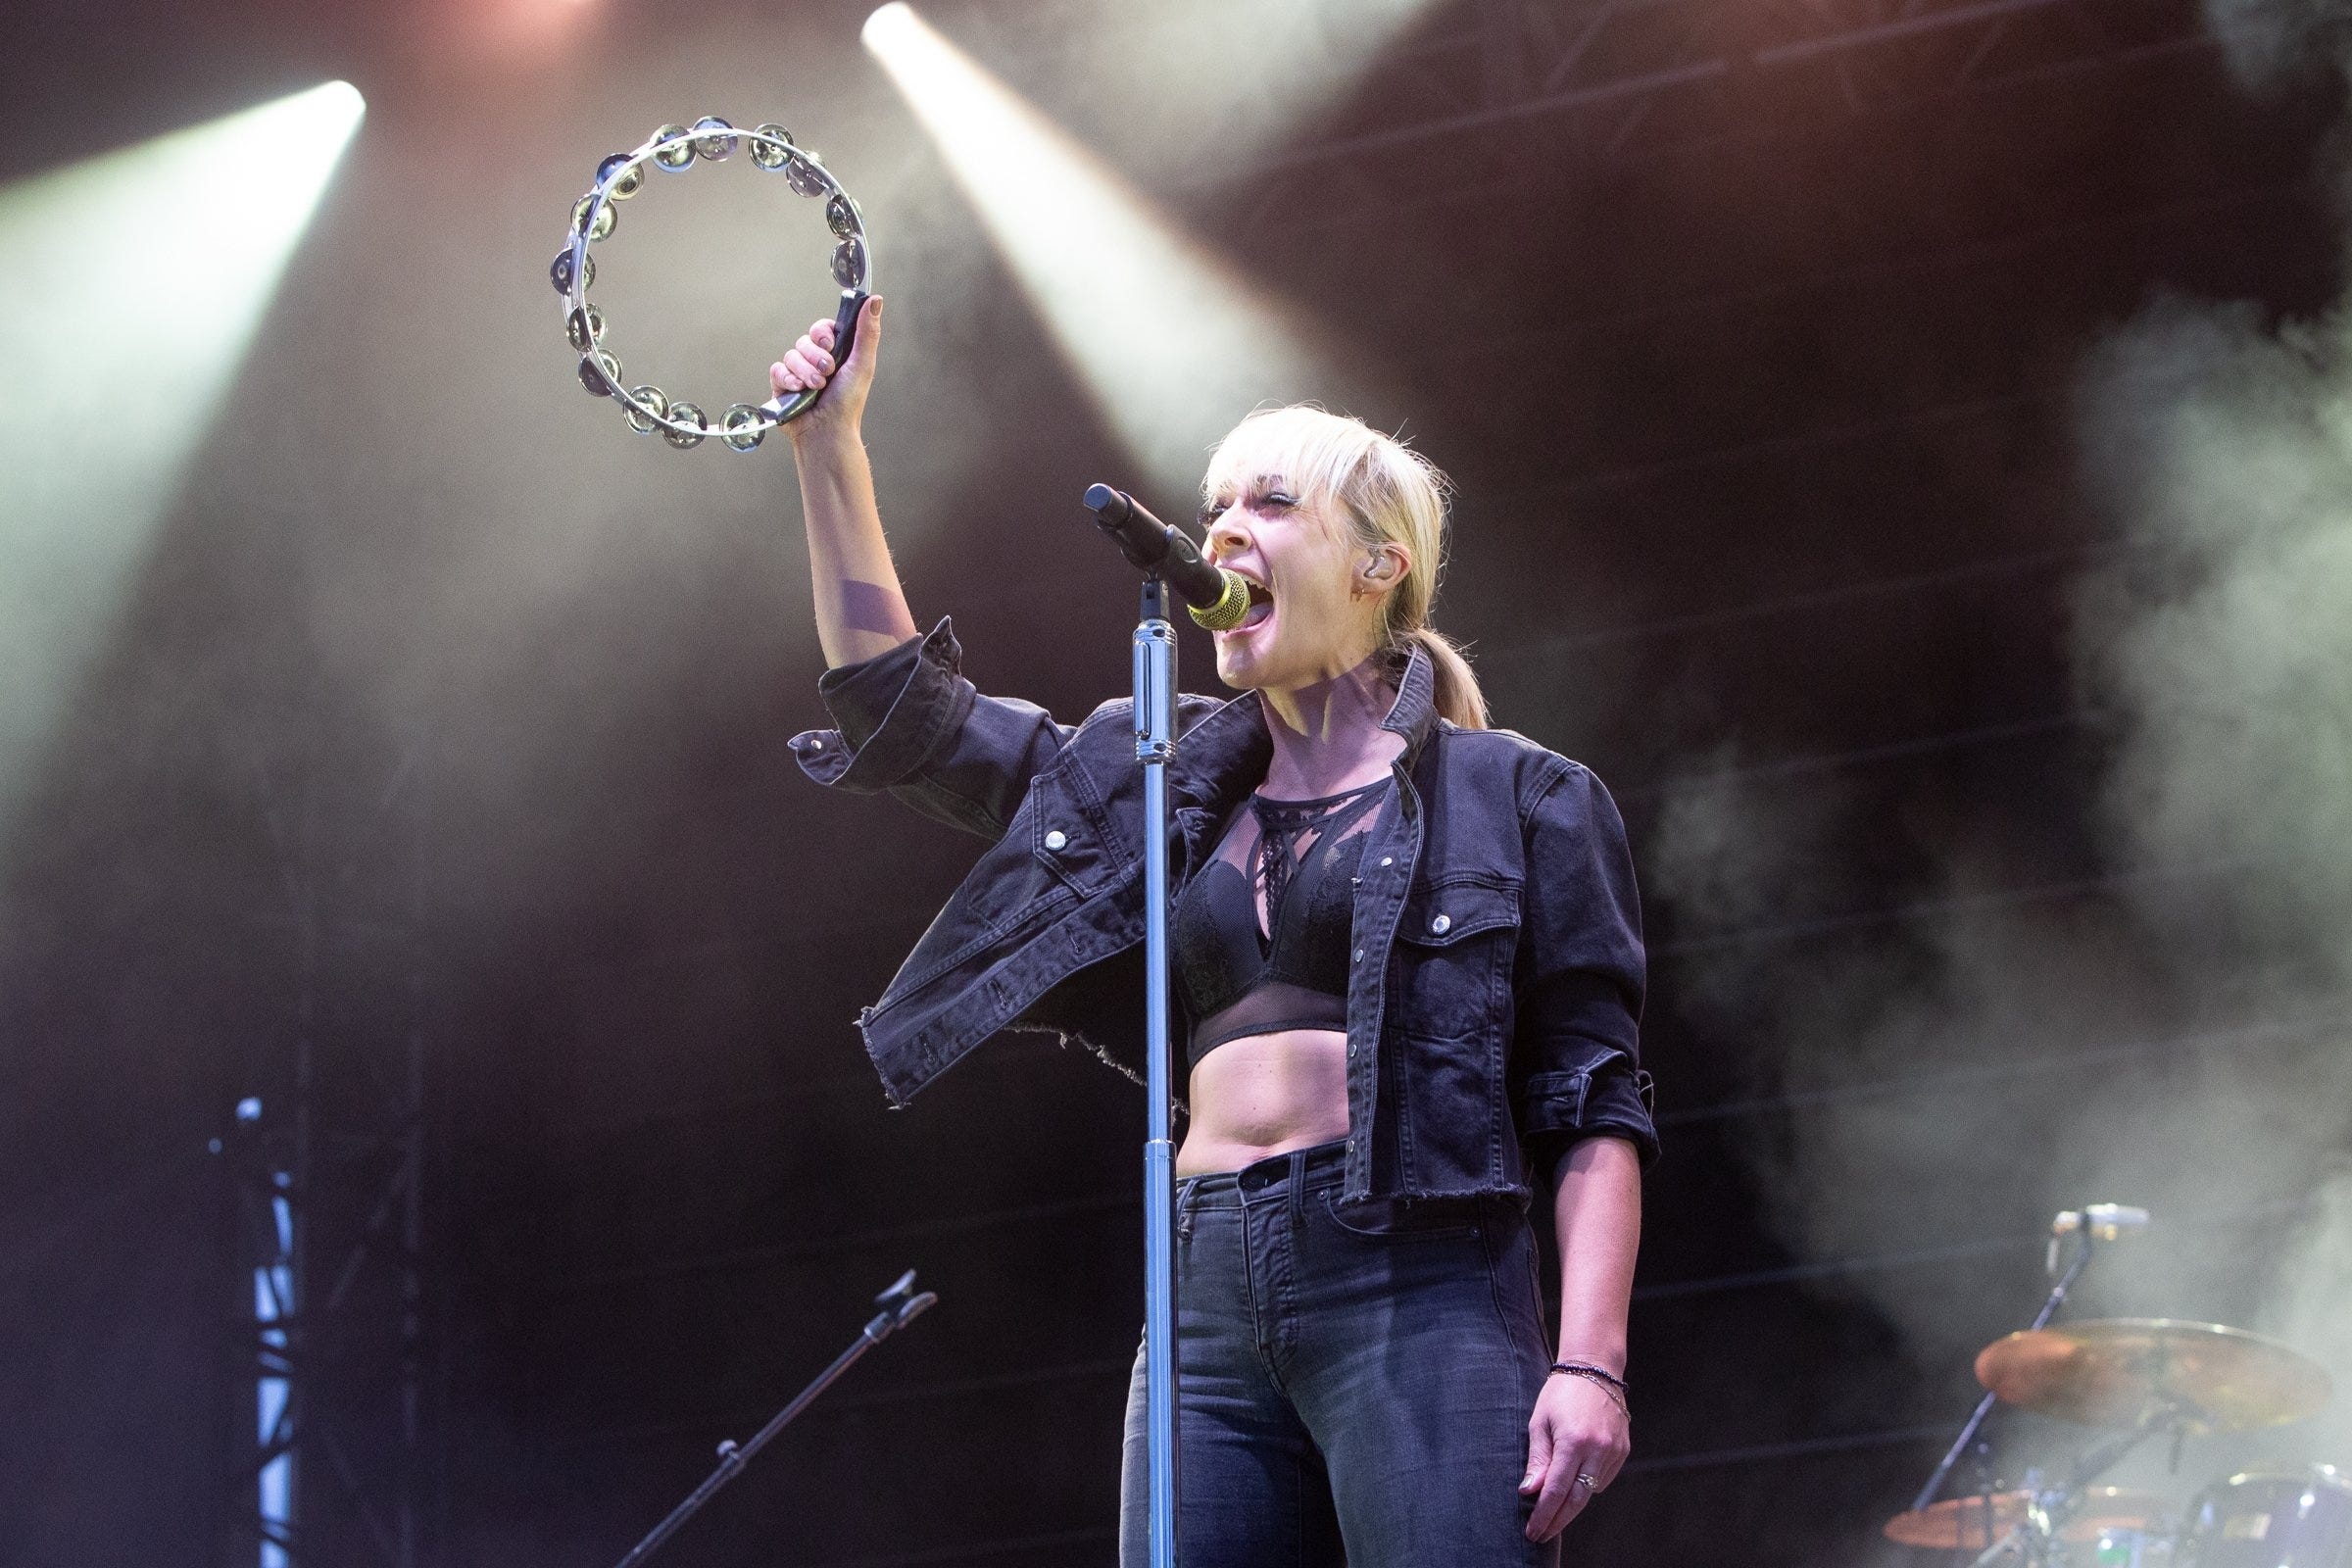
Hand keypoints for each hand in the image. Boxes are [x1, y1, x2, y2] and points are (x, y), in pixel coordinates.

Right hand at [771, 294, 883, 442]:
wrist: (828, 431)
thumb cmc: (848, 402)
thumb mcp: (862, 364)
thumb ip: (867, 332)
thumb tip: (875, 300)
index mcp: (836, 354)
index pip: (823, 329)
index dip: (823, 332)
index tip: (830, 342)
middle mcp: (816, 362)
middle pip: (805, 340)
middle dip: (816, 356)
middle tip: (827, 372)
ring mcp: (798, 373)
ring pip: (791, 355)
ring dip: (805, 371)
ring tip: (816, 388)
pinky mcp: (782, 385)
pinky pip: (777, 369)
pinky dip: (788, 379)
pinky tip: (799, 391)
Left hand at [1520, 1372, 1628, 1542]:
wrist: (1594, 1369)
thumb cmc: (1560, 1393)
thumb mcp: (1540, 1422)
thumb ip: (1538, 1459)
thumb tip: (1530, 1492)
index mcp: (1573, 1441)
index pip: (1556, 1490)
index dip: (1544, 1515)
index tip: (1533, 1531)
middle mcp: (1598, 1449)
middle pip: (1577, 1499)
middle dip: (1558, 1520)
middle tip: (1541, 1534)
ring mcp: (1614, 1451)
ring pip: (1591, 1491)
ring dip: (1572, 1504)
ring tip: (1553, 1511)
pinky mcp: (1623, 1450)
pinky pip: (1603, 1479)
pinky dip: (1587, 1486)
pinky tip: (1574, 1484)